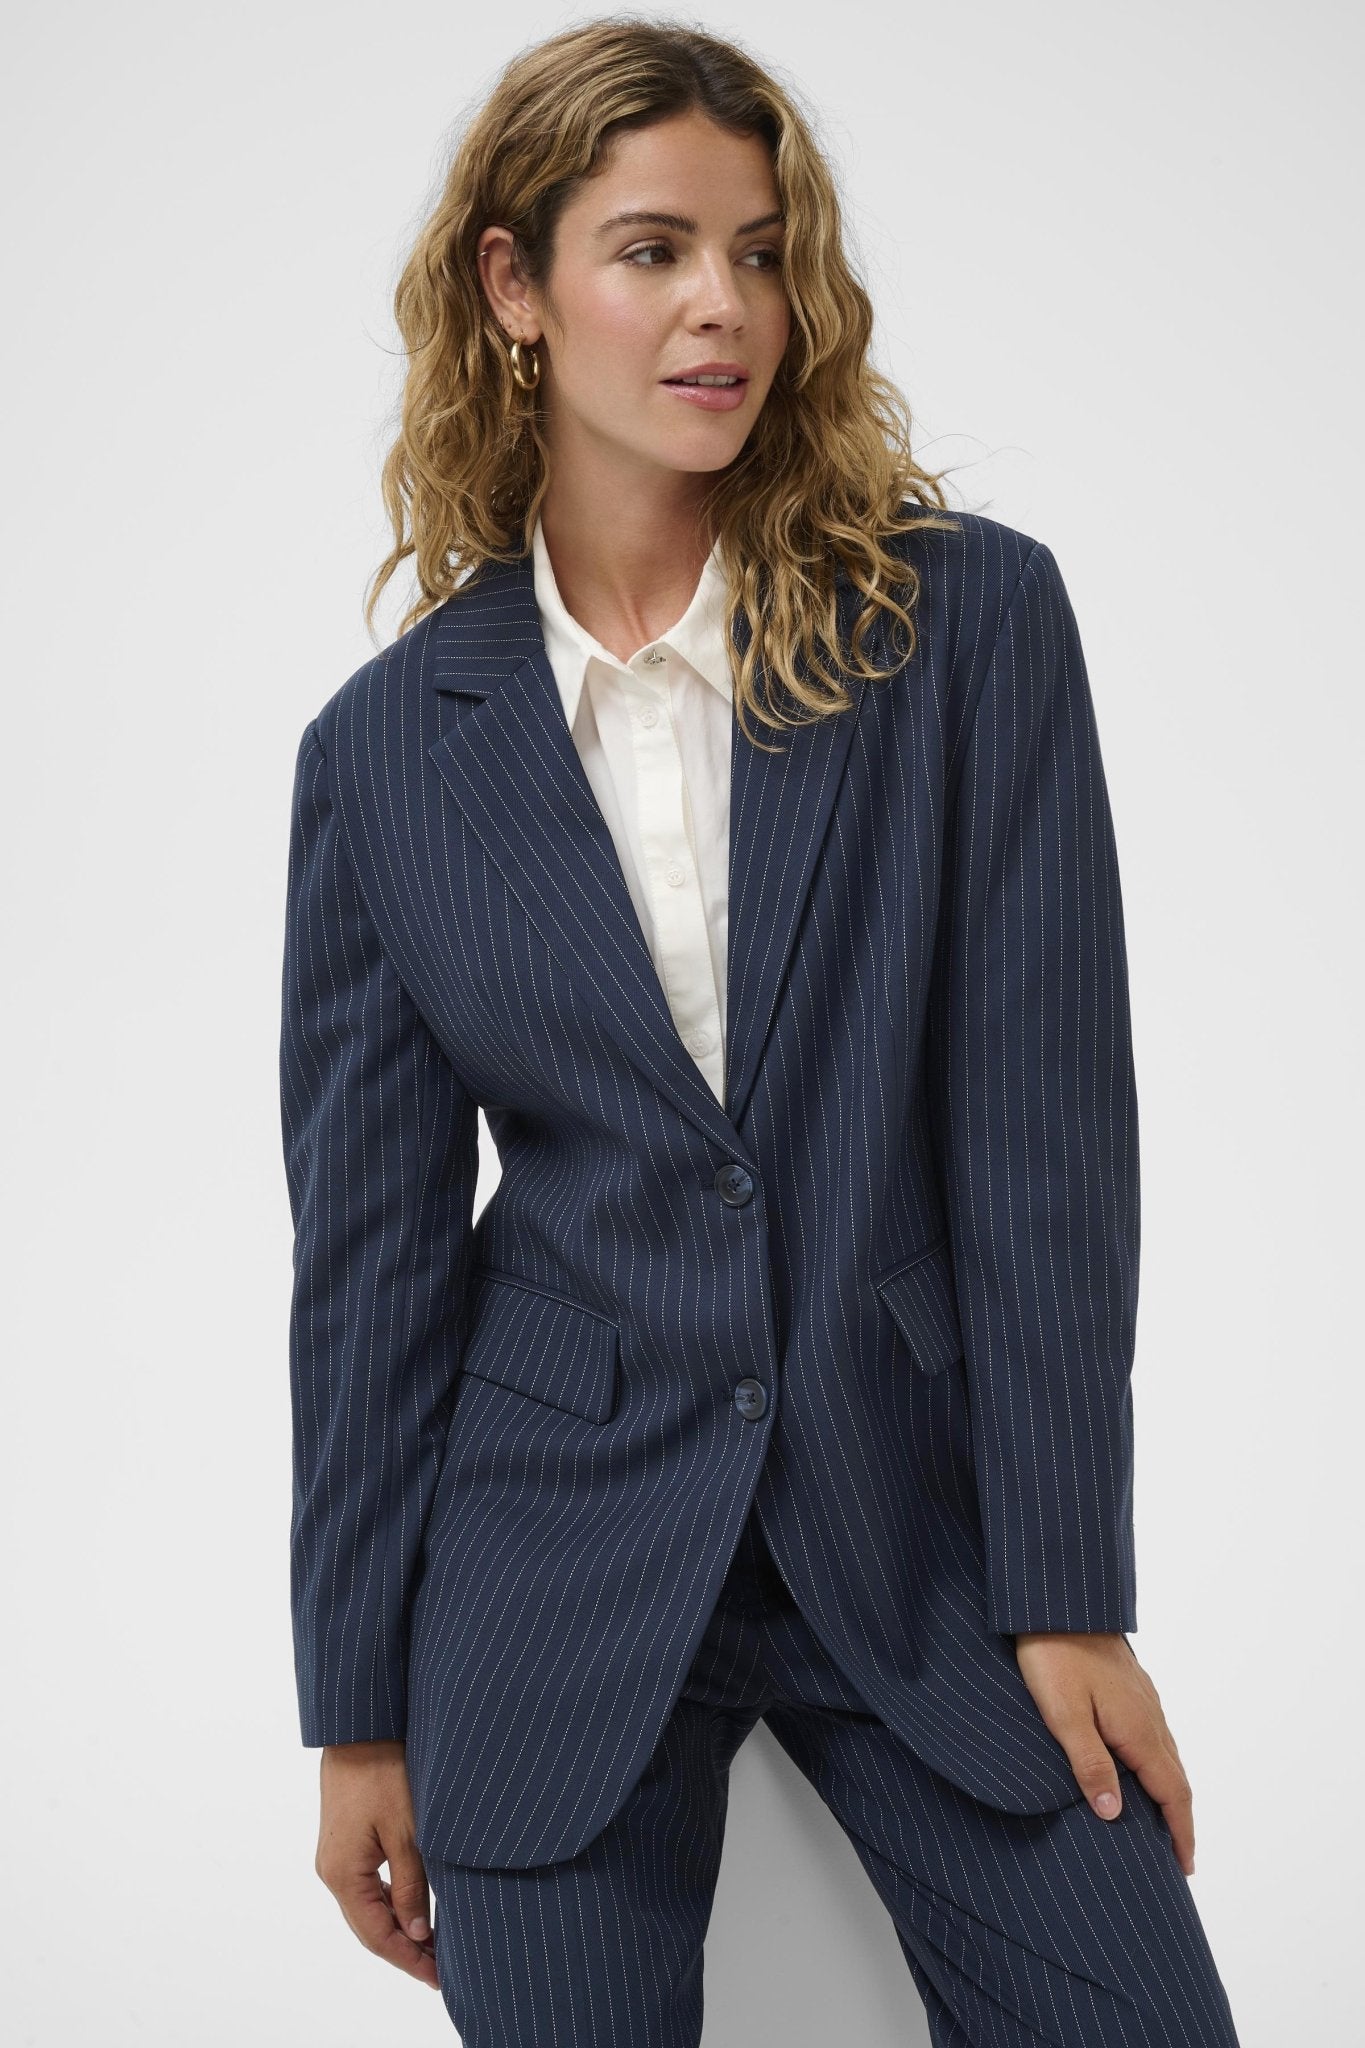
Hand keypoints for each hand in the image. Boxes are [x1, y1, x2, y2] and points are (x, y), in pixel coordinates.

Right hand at [314, 1740, 438, 1988]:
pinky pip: (367, 1887)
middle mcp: (332, 1872)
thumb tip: (419, 1934)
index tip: (439, 1977)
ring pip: (368, 1909)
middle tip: (442, 1970)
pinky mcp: (345, 1842)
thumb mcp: (407, 1832)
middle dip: (406, 1950)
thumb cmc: (383, 1773)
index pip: (378, 1936)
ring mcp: (336, 1857)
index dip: (409, 1960)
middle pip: (370, 1928)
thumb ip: (412, 1886)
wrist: (359, 1728)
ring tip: (434, 1945)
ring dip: (400, 1928)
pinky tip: (414, 1908)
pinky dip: (391, 1904)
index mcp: (343, 1875)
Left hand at [1013, 1633, 1194, 1875]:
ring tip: (1161, 1824)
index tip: (1185, 1869)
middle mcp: (1150, 1717)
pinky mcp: (1130, 1687)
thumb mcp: (1064, 1714)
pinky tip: (1139, 1769)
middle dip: (1180, 1820)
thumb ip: (1089, 1764)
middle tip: (1178, 1858)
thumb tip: (1114, 1815)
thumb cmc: (1055, 1656)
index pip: (1172, 1793)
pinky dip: (1156, 1765)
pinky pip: (1153, 1736)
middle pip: (1176, 1778)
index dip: (1180, 1833)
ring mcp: (1142, 1700)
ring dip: (1169, 1793)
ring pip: (1166, 1756)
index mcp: (1139, 1731)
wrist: (1057, 1603)